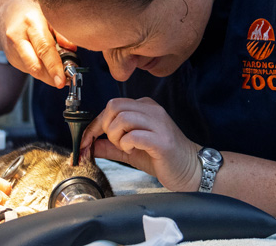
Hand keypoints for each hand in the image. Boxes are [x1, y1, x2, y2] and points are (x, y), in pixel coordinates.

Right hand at [0, 0, 74, 87]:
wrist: (5, 10)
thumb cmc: (31, 10)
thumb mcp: (49, 14)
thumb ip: (61, 31)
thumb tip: (72, 48)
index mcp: (30, 23)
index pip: (43, 49)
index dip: (54, 67)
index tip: (62, 80)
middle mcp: (17, 37)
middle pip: (35, 66)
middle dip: (51, 77)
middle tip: (65, 80)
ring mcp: (11, 50)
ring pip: (32, 71)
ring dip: (47, 75)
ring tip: (59, 70)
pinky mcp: (10, 58)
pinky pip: (29, 69)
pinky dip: (41, 70)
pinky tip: (45, 63)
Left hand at [80, 97, 200, 191]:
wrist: (190, 169)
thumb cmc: (163, 158)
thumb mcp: (131, 150)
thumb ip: (110, 146)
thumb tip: (90, 145)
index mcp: (144, 108)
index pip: (111, 106)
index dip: (94, 125)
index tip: (84, 141)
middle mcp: (151, 111)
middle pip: (114, 107)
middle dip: (105, 128)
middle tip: (113, 143)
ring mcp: (158, 123)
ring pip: (122, 119)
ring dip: (116, 137)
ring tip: (126, 148)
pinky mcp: (162, 140)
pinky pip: (134, 135)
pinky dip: (127, 145)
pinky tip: (133, 151)